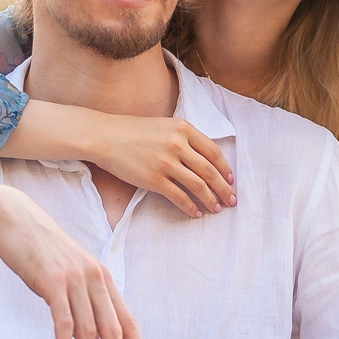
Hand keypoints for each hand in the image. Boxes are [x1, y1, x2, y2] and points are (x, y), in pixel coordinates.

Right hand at [0, 187, 154, 338]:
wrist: (10, 215)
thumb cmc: (37, 246)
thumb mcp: (66, 270)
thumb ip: (80, 294)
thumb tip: (85, 327)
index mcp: (102, 278)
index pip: (127, 320)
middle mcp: (94, 279)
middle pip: (113, 332)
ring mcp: (74, 280)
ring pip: (88, 334)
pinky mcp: (52, 282)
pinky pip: (64, 323)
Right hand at [86, 114, 235, 217]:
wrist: (106, 136)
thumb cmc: (135, 131)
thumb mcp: (165, 125)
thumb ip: (185, 138)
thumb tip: (206, 159)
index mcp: (183, 128)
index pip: (214, 152)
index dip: (225, 169)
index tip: (231, 180)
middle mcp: (177, 145)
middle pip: (210, 171)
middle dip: (224, 188)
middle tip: (232, 200)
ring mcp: (166, 163)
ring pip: (198, 186)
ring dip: (211, 200)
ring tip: (217, 209)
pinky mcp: (154, 179)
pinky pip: (179, 197)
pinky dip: (191, 207)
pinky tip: (196, 213)